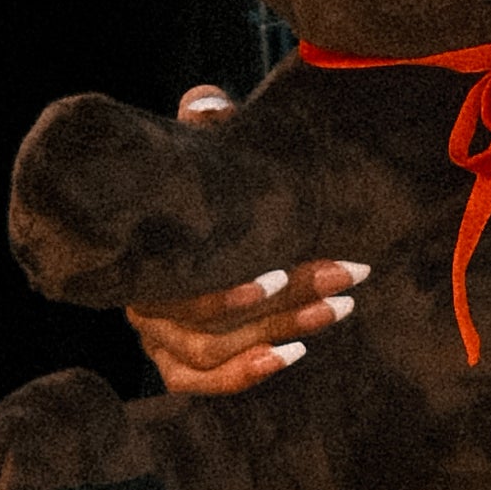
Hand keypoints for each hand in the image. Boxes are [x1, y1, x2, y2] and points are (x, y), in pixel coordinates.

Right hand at [124, 89, 365, 399]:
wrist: (196, 218)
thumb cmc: (202, 184)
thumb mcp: (201, 147)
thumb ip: (204, 122)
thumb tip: (211, 106)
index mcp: (145, 254)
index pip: (180, 283)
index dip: (228, 289)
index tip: (283, 270)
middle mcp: (143, 302)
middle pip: (207, 320)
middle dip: (285, 299)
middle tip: (347, 275)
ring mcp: (158, 338)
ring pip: (211, 350)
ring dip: (279, 330)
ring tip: (338, 307)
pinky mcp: (175, 365)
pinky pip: (199, 383)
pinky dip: (243, 374)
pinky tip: (294, 354)